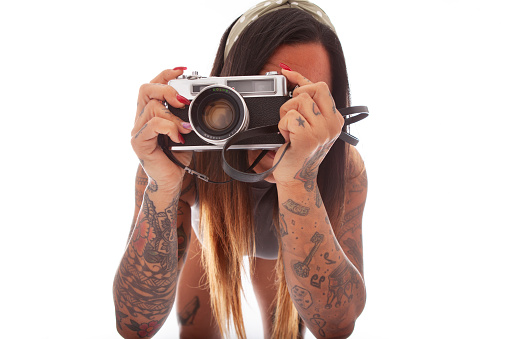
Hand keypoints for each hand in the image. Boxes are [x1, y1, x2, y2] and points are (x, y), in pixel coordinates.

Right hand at [131, 68, 193, 190]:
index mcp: (151, 112)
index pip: (153, 85)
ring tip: (184, 129)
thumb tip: (199, 105)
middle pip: (145, 89)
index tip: (182, 70)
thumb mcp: (185, 132)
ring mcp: (138, 130)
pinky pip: (153, 125)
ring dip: (173, 116)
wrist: (170, 181)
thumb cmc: (176, 157)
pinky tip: (178, 137)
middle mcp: (141, 118)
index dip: (165, 74)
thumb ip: (187, 118)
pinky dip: (169, 128)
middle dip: (166, 89)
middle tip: (182, 101)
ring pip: (152, 107)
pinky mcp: (139, 142)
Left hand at [273, 69, 343, 188]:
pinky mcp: (308, 138)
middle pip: (311, 90)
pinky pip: (289, 117)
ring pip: (298, 102)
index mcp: (335, 120)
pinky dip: (282, 127)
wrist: (296, 179)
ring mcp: (322, 132)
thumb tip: (290, 74)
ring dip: (286, 116)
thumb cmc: (299, 153)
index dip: (301, 79)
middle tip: (291, 117)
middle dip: (294, 99)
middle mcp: (332, 125)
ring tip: (289, 132)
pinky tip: (286, 139)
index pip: (320, 87)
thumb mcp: (308, 125)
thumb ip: (306, 102)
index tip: (287, 74)